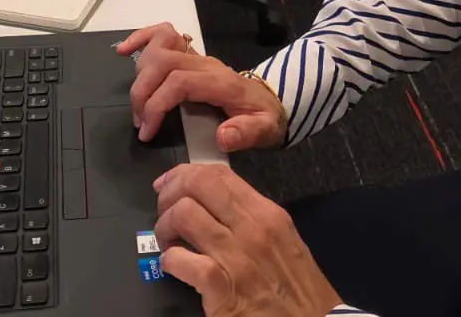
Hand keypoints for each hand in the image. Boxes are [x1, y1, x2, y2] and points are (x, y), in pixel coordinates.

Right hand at [117, 23, 286, 153]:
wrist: (272, 102)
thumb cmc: (263, 118)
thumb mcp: (263, 131)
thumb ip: (245, 134)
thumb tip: (222, 137)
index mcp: (220, 82)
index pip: (179, 82)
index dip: (156, 104)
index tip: (147, 131)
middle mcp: (205, 64)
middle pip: (162, 63)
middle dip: (142, 94)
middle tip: (139, 124)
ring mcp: (196, 56)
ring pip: (159, 49)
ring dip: (140, 76)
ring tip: (138, 108)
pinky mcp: (189, 54)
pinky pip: (163, 34)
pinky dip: (141, 38)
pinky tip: (124, 50)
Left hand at [153, 163, 341, 316]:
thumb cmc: (296, 285)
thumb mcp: (282, 238)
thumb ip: (250, 216)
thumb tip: (213, 200)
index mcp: (266, 213)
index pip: (218, 174)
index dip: (186, 172)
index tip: (171, 182)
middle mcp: (251, 229)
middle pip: (197, 185)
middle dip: (170, 192)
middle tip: (164, 208)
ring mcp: (235, 258)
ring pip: (183, 215)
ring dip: (165, 226)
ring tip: (168, 240)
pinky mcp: (221, 289)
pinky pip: (181, 260)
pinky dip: (169, 260)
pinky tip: (173, 266)